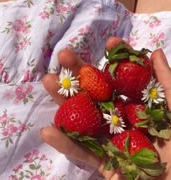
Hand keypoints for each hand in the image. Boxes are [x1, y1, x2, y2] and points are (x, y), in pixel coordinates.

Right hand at [41, 37, 170, 179]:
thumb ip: (167, 84)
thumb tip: (153, 52)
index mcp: (140, 107)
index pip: (125, 79)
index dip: (117, 59)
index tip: (110, 42)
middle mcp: (121, 119)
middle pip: (96, 94)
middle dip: (80, 74)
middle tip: (63, 55)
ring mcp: (109, 140)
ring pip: (83, 118)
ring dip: (63, 101)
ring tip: (47, 81)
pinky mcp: (102, 162)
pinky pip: (82, 152)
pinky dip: (64, 143)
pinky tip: (47, 131)